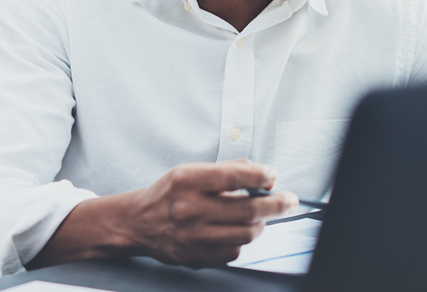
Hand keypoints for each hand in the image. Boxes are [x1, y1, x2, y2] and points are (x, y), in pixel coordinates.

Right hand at [125, 159, 298, 266]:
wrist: (137, 223)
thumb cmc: (169, 193)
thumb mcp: (191, 170)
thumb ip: (228, 169)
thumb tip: (263, 174)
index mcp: (187, 181)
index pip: (235, 176)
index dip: (262, 175)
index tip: (274, 176)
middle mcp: (188, 209)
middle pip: (248, 209)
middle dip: (277, 204)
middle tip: (289, 200)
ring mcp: (191, 237)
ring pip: (246, 233)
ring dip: (262, 222)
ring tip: (263, 214)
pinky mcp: (195, 257)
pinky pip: (234, 250)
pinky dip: (243, 239)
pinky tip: (239, 229)